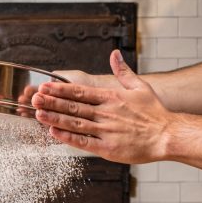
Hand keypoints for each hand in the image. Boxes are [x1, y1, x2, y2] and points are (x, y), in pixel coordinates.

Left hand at [31, 50, 175, 163]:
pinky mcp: (108, 148)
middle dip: (51, 102)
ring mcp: (106, 131)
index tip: (45, 87)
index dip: (60, 90)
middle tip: (34, 99)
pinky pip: (83, 142)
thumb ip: (123, 71)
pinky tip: (54, 133)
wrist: (168, 136)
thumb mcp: (140, 86)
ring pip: (75, 123)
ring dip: (55, 118)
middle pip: (73, 106)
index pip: (80, 92)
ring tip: (38, 114)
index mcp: (112, 97)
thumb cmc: (155, 113)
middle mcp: (106, 113)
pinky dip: (68, 138)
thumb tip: (114, 54)